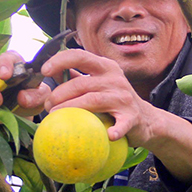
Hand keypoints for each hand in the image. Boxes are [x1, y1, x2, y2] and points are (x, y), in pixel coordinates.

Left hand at [40, 48, 191, 182]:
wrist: (146, 119)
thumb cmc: (114, 100)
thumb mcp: (98, 83)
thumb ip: (77, 76)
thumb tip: (50, 71)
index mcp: (105, 66)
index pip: (80, 55)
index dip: (60, 60)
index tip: (45, 70)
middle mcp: (115, 78)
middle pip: (81, 83)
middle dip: (59, 94)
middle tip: (47, 106)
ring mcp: (124, 97)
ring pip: (92, 101)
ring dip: (71, 109)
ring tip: (56, 117)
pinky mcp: (131, 117)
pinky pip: (120, 124)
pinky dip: (114, 130)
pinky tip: (107, 136)